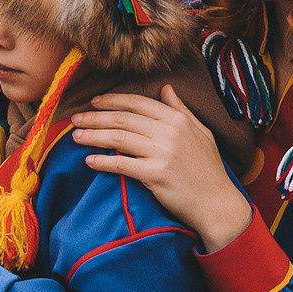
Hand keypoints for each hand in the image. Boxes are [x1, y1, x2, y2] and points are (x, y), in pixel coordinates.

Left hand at [70, 85, 251, 252]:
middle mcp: (169, 132)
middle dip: (95, 118)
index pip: (138, 103)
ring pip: (119, 139)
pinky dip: (103, 162)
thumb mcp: (200, 132)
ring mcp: (162, 153)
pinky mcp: (155, 175)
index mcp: (178, 119)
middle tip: (76, 118)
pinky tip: (89, 161)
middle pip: (123, 120)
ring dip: (93, 137)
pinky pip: (122, 165)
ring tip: (75, 137)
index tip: (95, 102)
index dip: (113, 101)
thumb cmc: (209, 169)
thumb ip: (181, 110)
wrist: (217, 203)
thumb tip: (166, 88)